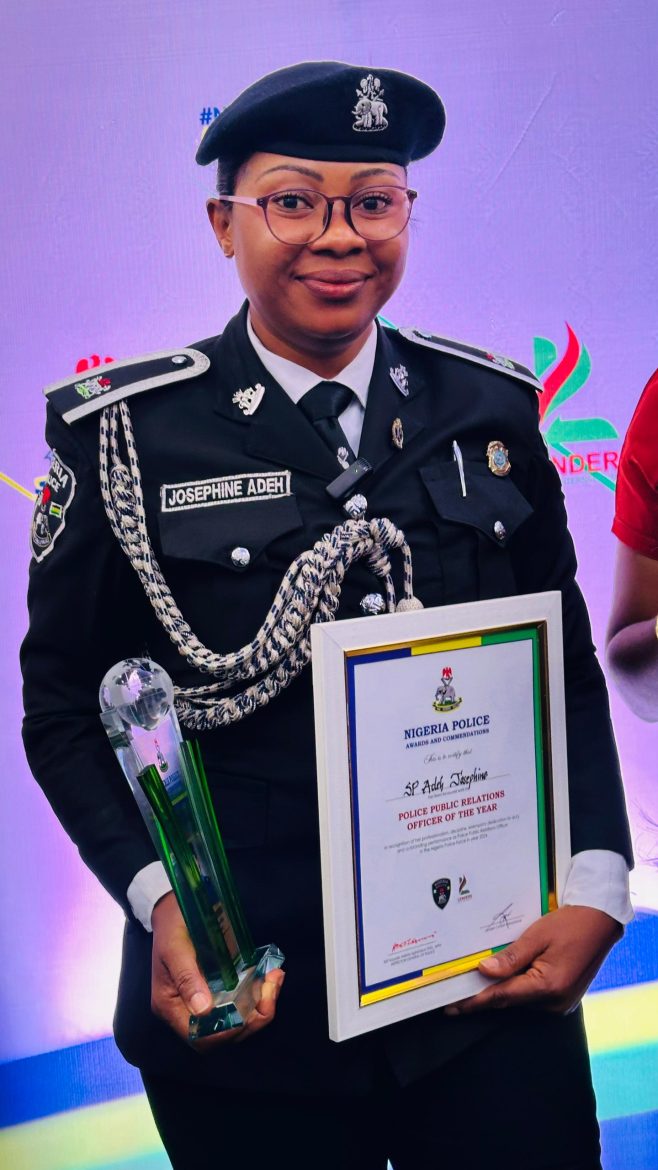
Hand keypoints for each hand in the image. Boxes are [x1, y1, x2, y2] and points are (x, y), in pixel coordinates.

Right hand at [151, 892, 284, 1045]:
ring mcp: (207, 1000)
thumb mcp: (175, 947)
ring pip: (239, 1018)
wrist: (175, 906)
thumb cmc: (171, 925)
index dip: (229, 1031)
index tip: (251, 1008)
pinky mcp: (220, 988)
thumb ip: (186, 977)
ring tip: (275, 977)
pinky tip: (271, 974)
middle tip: (272, 985)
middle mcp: (188, 1010)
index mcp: (171, 1007)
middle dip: (254, 1016)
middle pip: (225, 1033)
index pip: (202, 1037)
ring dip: (262, 1004)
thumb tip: (202, 1009)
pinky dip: (260, 992)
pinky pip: (243, 1000)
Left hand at [444, 906, 621, 1016]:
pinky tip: (504, 977)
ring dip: (500, 991)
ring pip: (519, 1000)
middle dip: (483, 997)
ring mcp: (560, 1004)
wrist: (600, 923)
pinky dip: (516, 988)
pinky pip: (531, 997)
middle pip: (509, 1002)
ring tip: (474, 981)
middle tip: (455, 993)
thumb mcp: (537, 936)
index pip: (501, 997)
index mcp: (548, 987)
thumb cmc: (570, 925)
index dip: (474, 1002)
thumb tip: (484, 971)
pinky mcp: (563, 999)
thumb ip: (510, 957)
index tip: (452, 1006)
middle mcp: (555, 1002)